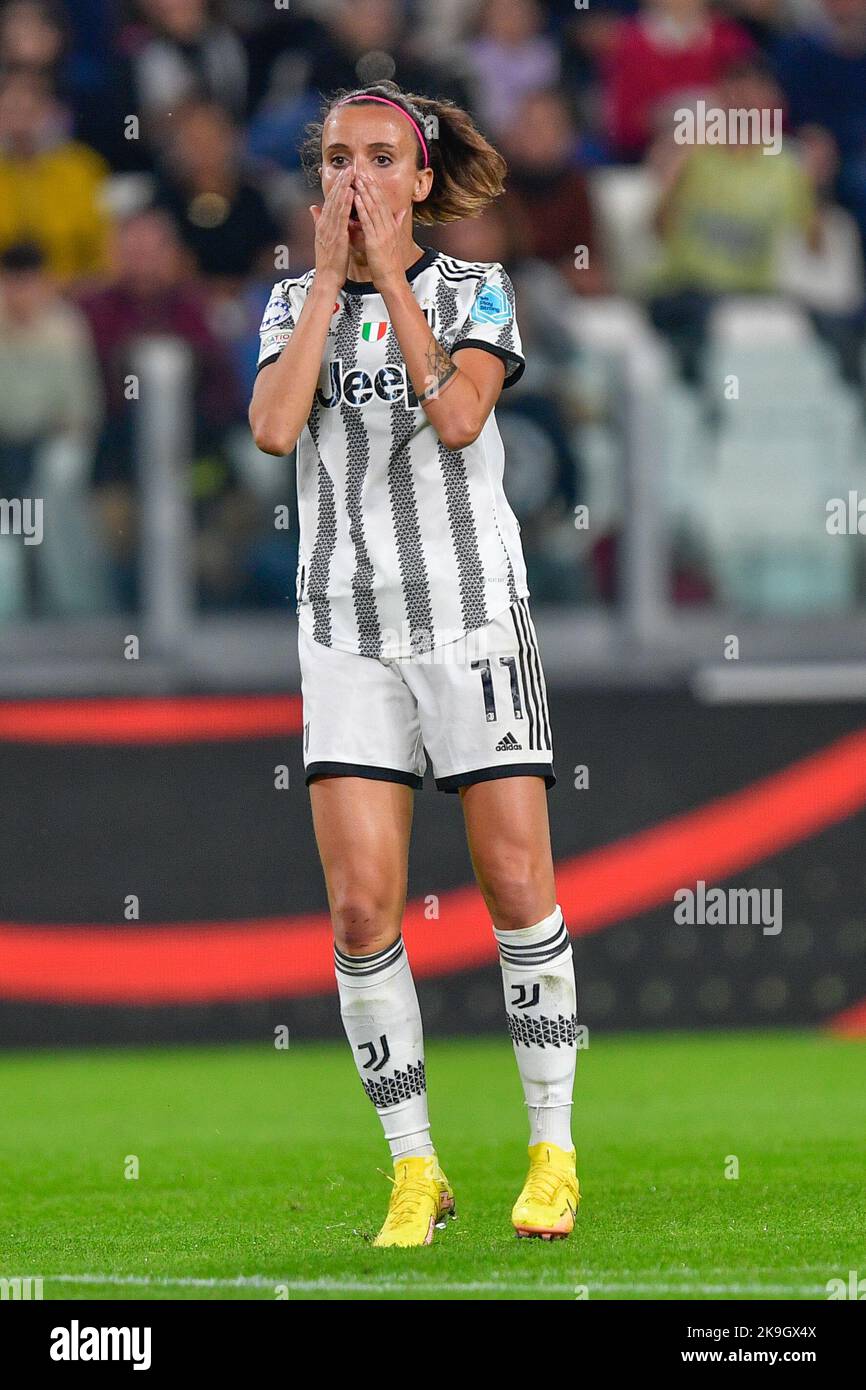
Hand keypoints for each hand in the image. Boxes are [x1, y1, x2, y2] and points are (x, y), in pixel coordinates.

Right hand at [310, 168, 352, 285]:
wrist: (327, 278)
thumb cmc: (329, 261)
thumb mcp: (323, 238)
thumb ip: (318, 221)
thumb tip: (312, 207)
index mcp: (323, 224)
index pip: (331, 201)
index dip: (337, 186)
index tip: (344, 173)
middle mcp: (325, 224)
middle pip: (333, 198)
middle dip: (341, 182)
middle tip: (349, 167)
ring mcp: (330, 229)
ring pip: (337, 204)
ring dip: (344, 187)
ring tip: (350, 174)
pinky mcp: (336, 236)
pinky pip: (342, 217)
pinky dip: (346, 204)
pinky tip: (350, 192)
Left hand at [351, 170, 408, 289]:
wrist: (392, 280)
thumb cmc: (389, 263)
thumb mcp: (394, 240)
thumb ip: (397, 224)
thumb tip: (402, 211)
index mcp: (392, 226)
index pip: (384, 202)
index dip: (376, 188)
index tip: (369, 176)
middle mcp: (389, 227)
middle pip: (379, 201)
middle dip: (370, 185)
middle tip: (362, 171)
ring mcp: (383, 233)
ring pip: (373, 208)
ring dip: (365, 193)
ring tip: (358, 179)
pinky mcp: (376, 241)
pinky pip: (368, 222)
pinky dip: (362, 209)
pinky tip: (356, 198)